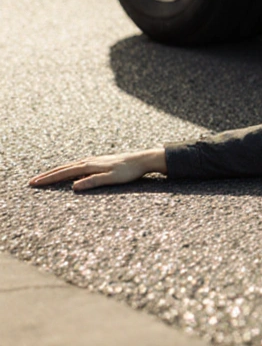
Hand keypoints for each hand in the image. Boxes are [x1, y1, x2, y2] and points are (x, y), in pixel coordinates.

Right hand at [28, 148, 166, 190]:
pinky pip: (78, 166)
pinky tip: (68, 173)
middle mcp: (89, 161)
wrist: (143, 160)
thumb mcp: (112, 179)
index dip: (49, 179)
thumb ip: (93, 182)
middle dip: (47, 175)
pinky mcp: (99, 162)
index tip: (34, 183)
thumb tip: (73, 186)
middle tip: (32, 181)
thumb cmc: (129, 171)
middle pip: (63, 168)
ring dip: (56, 172)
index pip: (64, 173)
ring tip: (45, 177)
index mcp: (89, 165)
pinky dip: (67, 169)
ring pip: (70, 166)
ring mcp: (94, 161)